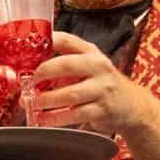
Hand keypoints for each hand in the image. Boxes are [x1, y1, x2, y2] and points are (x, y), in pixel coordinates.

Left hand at [25, 33, 159, 147]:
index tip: (28, 50)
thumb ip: (64, 61)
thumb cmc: (101, 84)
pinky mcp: (101, 110)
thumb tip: (27, 71)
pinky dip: (54, 118)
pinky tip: (42, 119)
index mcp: (91, 52)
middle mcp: (98, 67)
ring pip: (69, 94)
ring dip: (46, 100)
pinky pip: (74, 115)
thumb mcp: (88, 65)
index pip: (67, 40)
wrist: (132, 105)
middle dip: (43, 73)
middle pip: (67, 65)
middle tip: (29, 82)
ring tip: (31, 103)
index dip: (47, 42)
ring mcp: (102, 89)